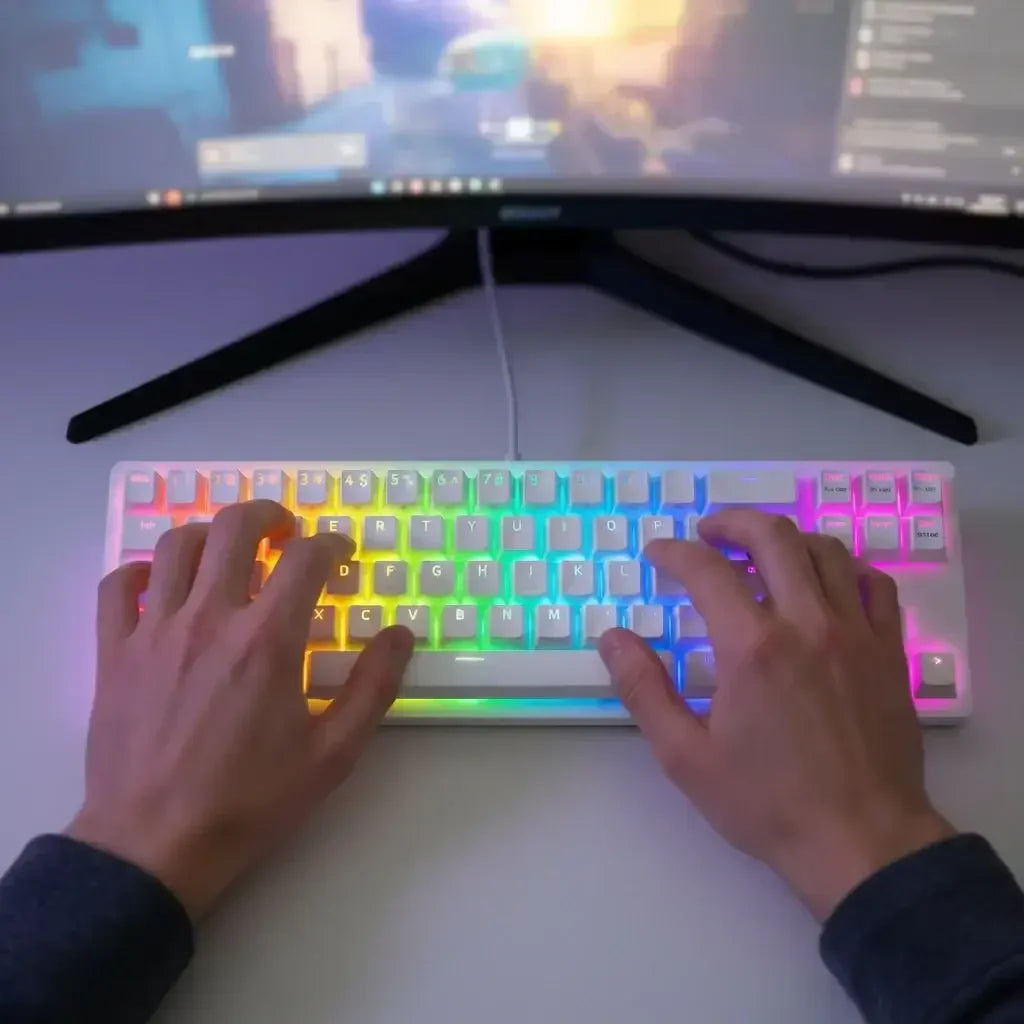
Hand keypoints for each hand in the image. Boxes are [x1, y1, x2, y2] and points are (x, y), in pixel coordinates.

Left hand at [67, 501, 412, 921]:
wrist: (155, 844)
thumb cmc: (249, 801)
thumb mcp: (333, 754)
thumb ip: (372, 688)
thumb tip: (400, 635)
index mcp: (268, 640)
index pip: (306, 558)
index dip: (331, 544)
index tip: (341, 554)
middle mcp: (210, 619)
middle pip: (235, 528)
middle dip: (269, 515)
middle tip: (285, 531)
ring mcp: (155, 631)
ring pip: (176, 545)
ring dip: (209, 533)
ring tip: (227, 550)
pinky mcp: (114, 652)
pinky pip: (117, 586)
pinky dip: (141, 570)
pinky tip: (161, 584)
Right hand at [600, 511, 953, 920]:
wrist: (862, 843)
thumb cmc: (767, 803)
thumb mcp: (685, 757)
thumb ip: (644, 690)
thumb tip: (612, 638)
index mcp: (752, 647)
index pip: (706, 570)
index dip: (674, 552)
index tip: (657, 555)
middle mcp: (806, 623)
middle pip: (772, 537)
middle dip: (731, 521)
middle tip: (707, 532)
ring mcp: (856, 633)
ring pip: (824, 551)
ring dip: (786, 538)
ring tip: (761, 551)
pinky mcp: (889, 651)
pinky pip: (874, 585)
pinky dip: (845, 568)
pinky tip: (825, 580)